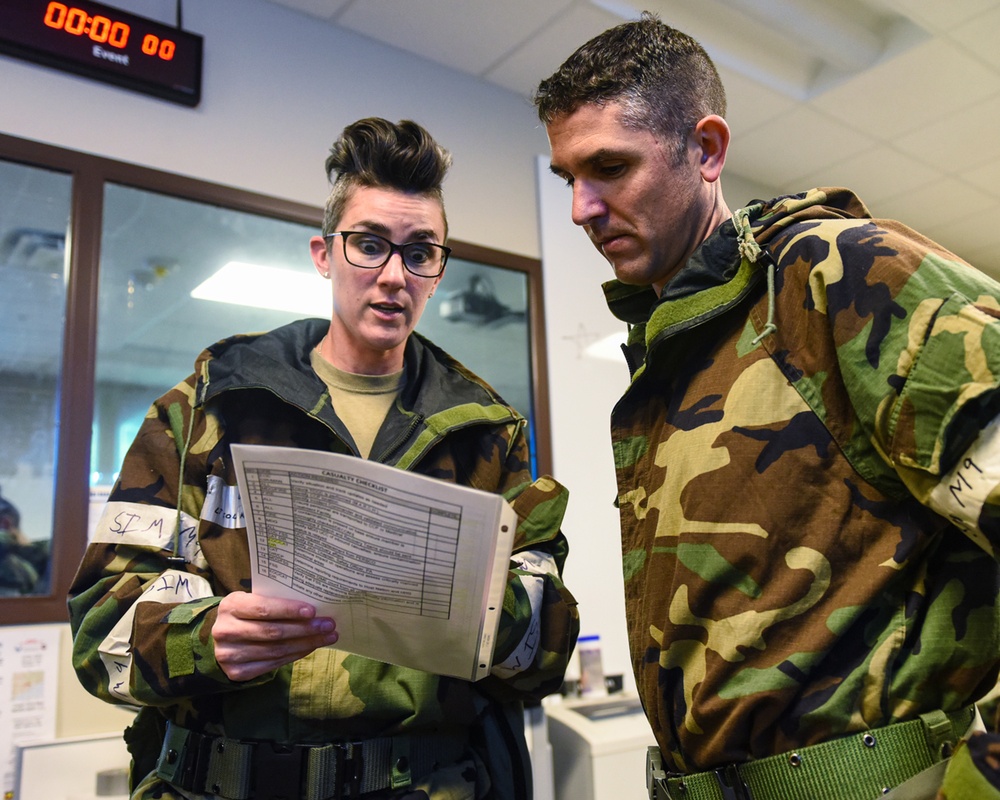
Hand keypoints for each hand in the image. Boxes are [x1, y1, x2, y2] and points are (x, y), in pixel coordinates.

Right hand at [213, 592, 337, 680]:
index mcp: (230, 606)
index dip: (289, 610)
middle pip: (273, 632)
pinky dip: (295, 655)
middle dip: (305, 629)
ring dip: (306, 644)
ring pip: (276, 650)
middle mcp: (226, 631)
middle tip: (328, 625)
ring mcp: (229, 655)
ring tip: (327, 637)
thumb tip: (313, 607)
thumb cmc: (245, 613)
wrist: (221, 638)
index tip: (313, 610)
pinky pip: (273, 664)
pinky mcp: (237, 672)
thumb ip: (273, 601)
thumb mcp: (251, 600)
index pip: (263, 608)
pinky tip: (310, 647)